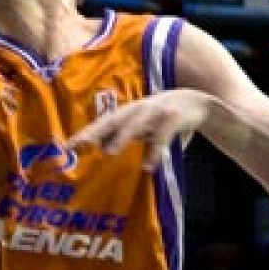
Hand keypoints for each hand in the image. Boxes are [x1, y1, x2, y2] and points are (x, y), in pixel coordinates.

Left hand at [68, 90, 214, 168]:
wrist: (201, 103)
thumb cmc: (165, 118)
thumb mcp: (145, 126)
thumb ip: (126, 135)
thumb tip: (103, 149)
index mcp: (129, 111)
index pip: (103, 122)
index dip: (86, 132)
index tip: (67, 146)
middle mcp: (139, 108)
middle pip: (113, 119)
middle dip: (96, 131)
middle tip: (80, 145)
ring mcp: (156, 110)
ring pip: (135, 123)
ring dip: (122, 136)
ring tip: (110, 152)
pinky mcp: (173, 117)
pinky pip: (161, 136)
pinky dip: (155, 151)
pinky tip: (149, 166)